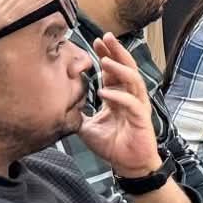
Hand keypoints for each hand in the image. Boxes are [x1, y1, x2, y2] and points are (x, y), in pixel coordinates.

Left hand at [77, 35, 162, 177]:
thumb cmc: (112, 146)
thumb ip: (79, 114)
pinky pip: (131, 103)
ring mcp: (138, 106)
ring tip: (105, 59)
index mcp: (118, 97)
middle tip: (106, 37)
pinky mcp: (142, 118)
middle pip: (126, 67)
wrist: (128, 165)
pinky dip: (117, 95)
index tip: (95, 42)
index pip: (113, 71)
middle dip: (116, 51)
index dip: (106, 55)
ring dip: (119, 69)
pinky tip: (104, 91)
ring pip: (132, 80)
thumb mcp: (88, 127)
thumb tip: (61, 107)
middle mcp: (130, 97)